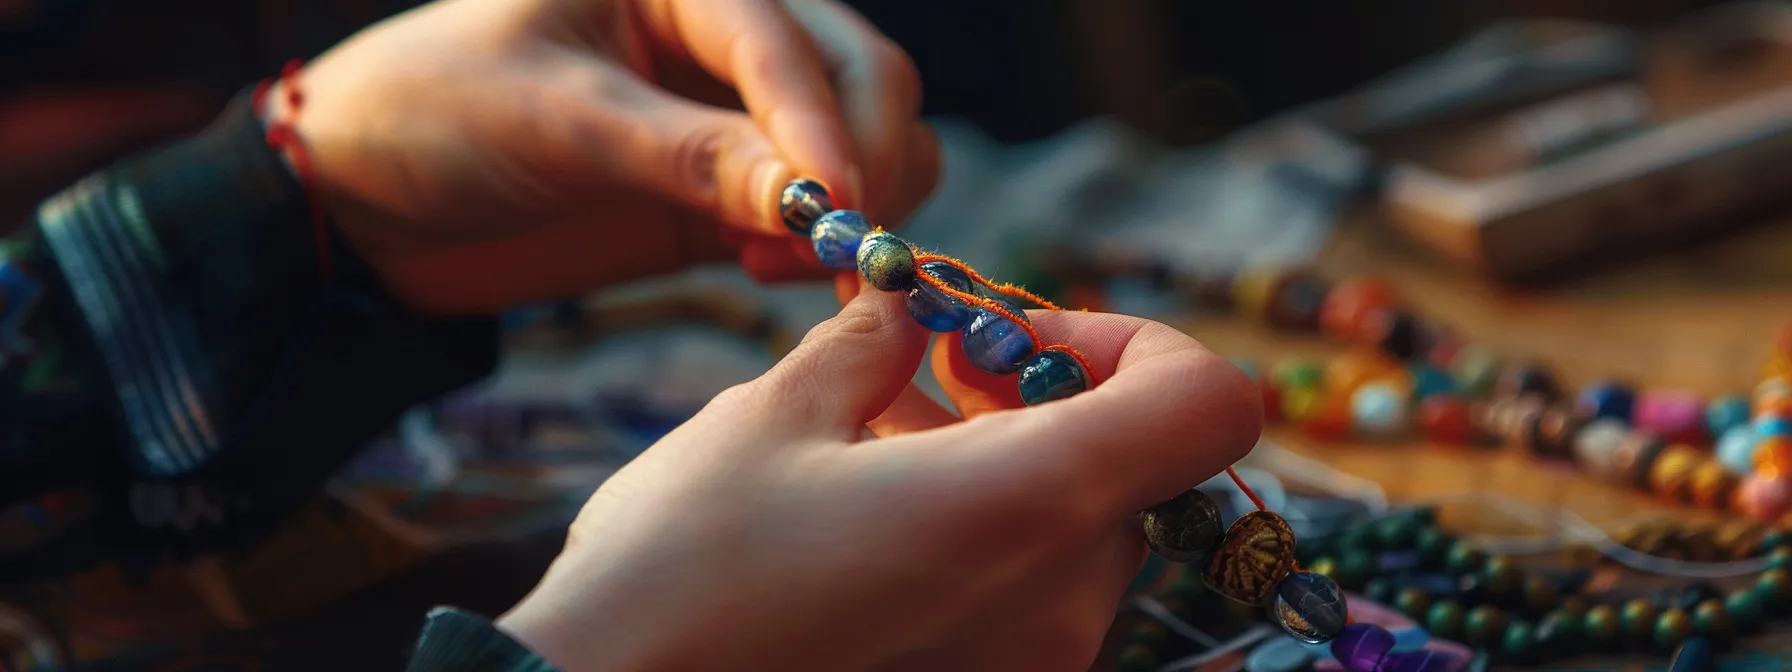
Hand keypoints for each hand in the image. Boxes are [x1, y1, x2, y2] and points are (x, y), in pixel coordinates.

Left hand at [275, 0, 939, 313]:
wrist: (368, 199)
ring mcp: (734, 116)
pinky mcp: (728, 191)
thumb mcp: (553, 121)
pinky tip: (768, 270)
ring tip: (775, 262)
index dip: (820, 123)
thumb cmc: (431, 114)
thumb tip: (813, 199)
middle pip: (861, 78)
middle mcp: (723, 37)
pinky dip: (825, 246)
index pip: (783, 41)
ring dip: (857, 205)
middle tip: (830, 246)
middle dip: (864, 159)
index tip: (835, 207)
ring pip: (869, 140)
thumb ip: (685, 155)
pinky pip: (820, 210)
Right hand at [494, 288, 1261, 670]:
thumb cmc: (682, 571)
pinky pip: (1025, 600)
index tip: (1019, 342)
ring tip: (877, 435)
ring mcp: (1034, 667)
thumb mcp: (773, 416)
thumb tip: (904, 311)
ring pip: (1070, 535)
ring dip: (1000, 466)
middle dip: (1038, 400)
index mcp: (1030, 505)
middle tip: (927, 373)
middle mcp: (1064, 601)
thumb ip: (868, 345)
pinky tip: (868, 519)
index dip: (1136, 345)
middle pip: (1129, 468)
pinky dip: (978, 542)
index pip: (1209, 405)